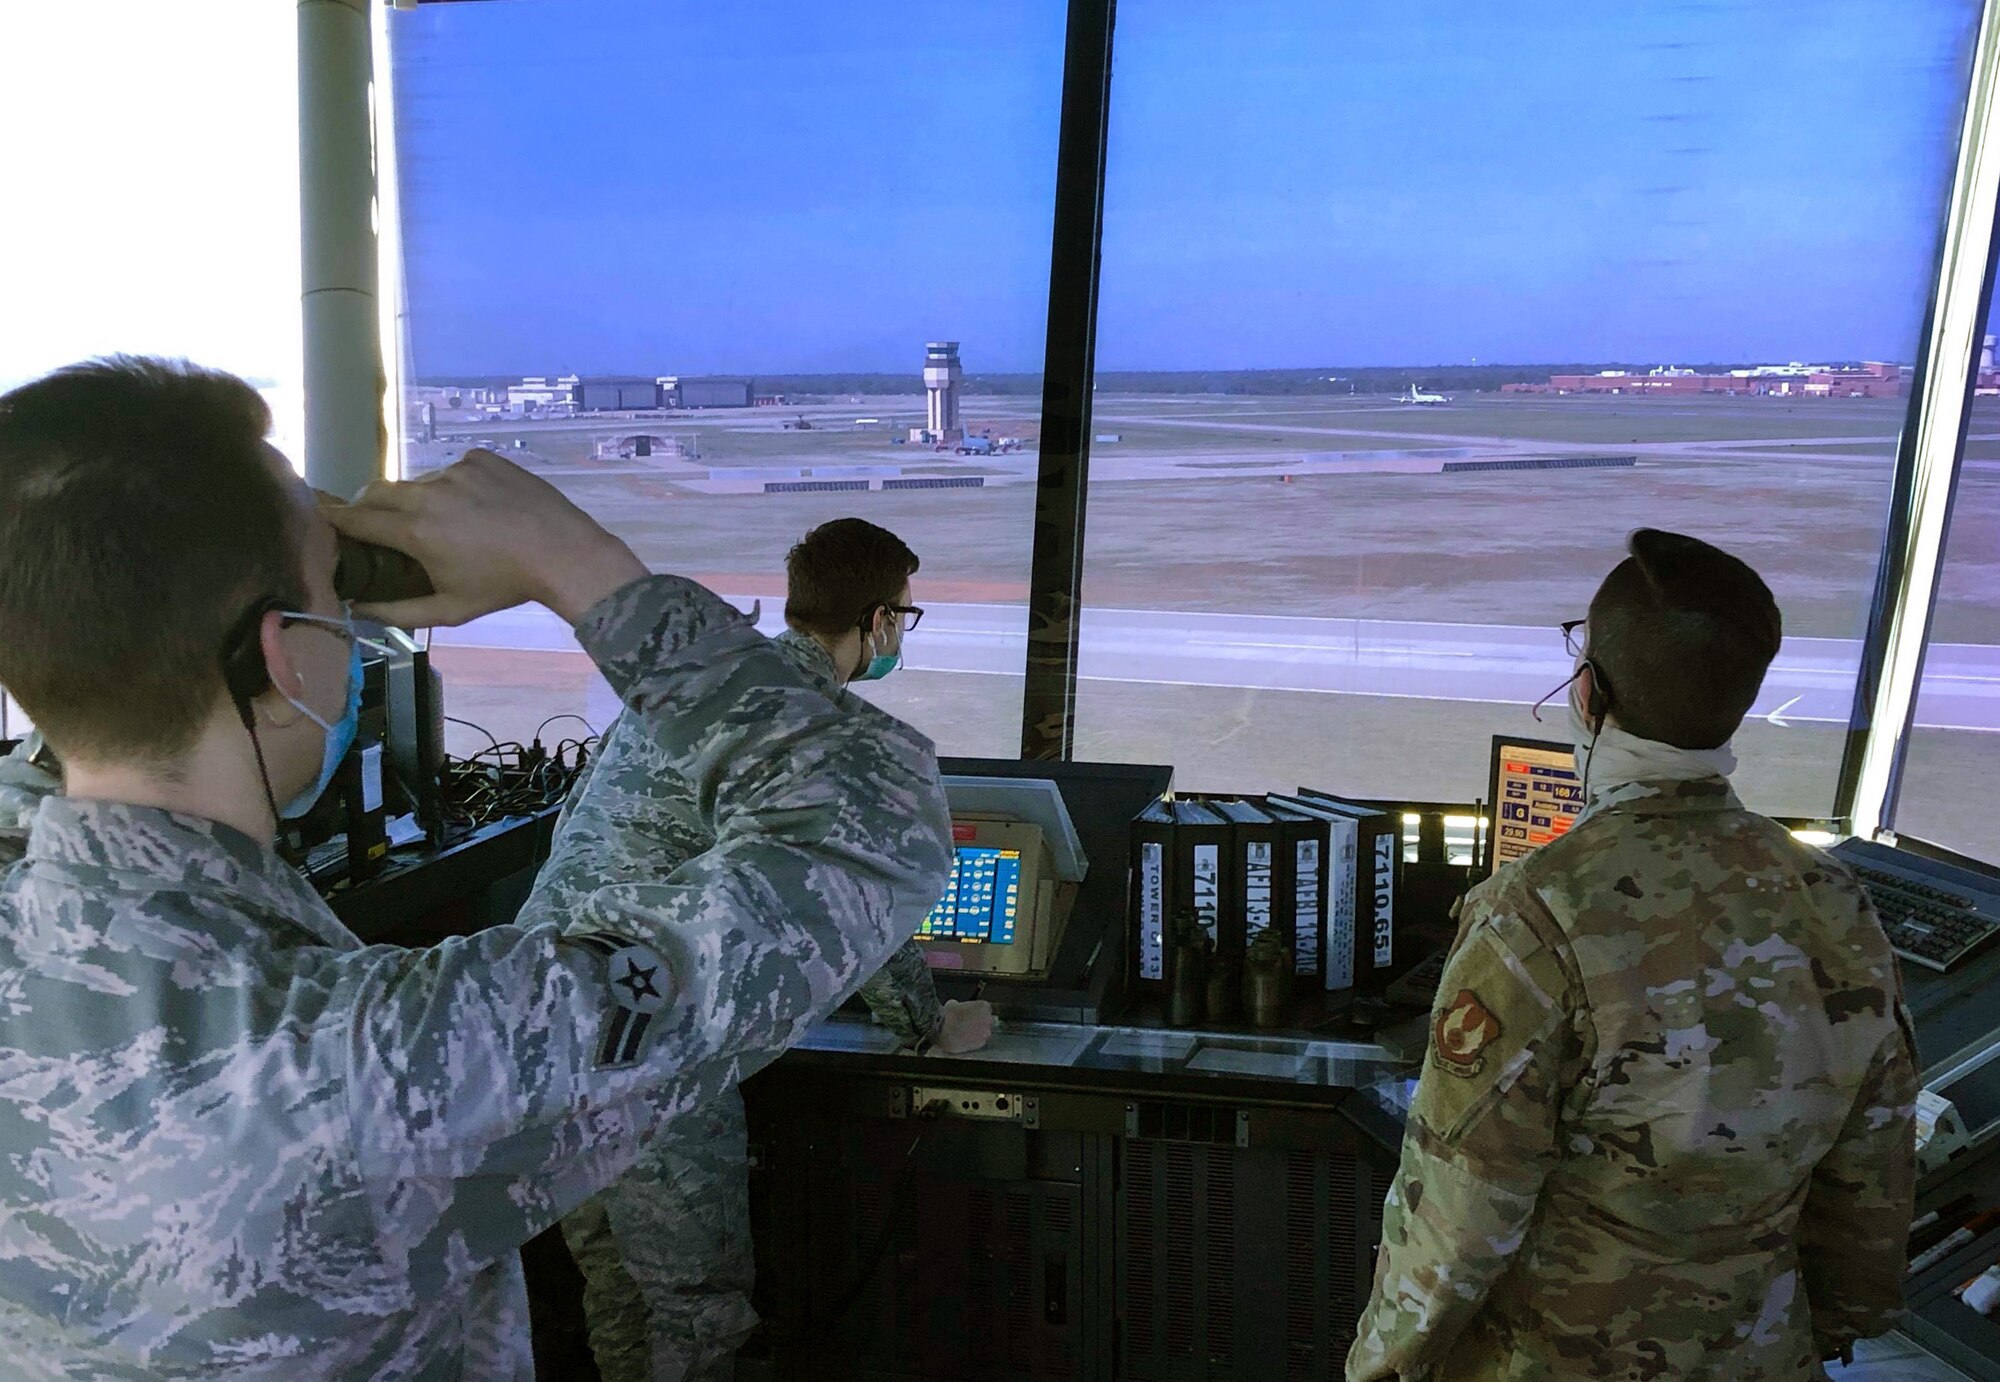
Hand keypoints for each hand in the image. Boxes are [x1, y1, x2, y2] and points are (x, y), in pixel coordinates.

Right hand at [322, 450, 646, 626]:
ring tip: (448, 524)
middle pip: (377, 492)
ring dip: (418, 499)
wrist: (562, 553)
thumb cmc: (503, 586)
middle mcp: (428, 492)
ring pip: (418, 481)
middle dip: (370, 507)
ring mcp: (456, 470)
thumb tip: (357, 609)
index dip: (335, 520)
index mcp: (415, 529)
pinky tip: (478, 508)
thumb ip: (397, 612)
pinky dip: (454, 486)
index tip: (321, 519)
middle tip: (380, 527)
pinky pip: (452, 469)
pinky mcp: (480, 456)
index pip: (356, 519)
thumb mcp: (449, 609)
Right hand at [933, 1000, 995, 1054]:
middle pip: (988, 1019)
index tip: (971, 1012)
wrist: (943, 1033)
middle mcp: (988, 1019)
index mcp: (983, 1006)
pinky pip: (980, 1041)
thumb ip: (959, 1004)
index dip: (977, 1010)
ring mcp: (985, 1032)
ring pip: (985, 1031)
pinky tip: (966, 1038)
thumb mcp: (952, 1004)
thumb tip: (955, 1005)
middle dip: (980, 1021)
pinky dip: (975, 1040)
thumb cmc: (948, 1018)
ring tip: (966, 1031)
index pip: (985, 1007)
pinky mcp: (981, 1043)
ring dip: (978, 1031)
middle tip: (968, 1022)